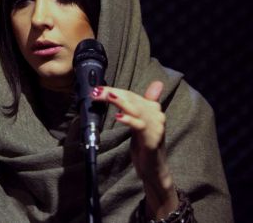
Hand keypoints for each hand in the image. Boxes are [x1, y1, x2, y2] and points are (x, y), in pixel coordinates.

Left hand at [91, 81, 178, 217]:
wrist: (154, 169)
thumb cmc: (144, 145)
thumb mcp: (140, 122)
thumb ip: (139, 105)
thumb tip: (153, 84)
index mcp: (153, 109)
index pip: (131, 94)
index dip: (114, 89)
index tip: (97, 89)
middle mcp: (157, 115)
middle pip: (132, 99)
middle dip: (112, 93)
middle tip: (96, 91)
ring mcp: (156, 127)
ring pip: (136, 109)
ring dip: (120, 102)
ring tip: (107, 96)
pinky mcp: (152, 139)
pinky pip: (140, 126)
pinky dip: (129, 120)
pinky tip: (118, 116)